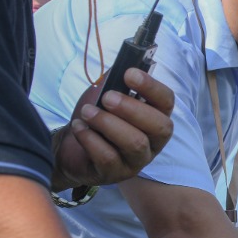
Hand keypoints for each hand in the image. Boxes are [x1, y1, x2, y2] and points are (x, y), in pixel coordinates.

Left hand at [51, 68, 174, 191]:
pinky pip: (108, 157)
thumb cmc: (96, 117)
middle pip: (160, 126)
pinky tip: (79, 127)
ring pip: (135, 143)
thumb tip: (123, 63)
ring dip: (108, 123)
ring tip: (87, 112)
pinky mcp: (116, 174)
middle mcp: (153, 141)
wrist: (70, 144)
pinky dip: (90, 139)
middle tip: (107, 97)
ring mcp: (136, 160)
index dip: (151, 87)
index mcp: (155, 116)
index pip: (166, 101)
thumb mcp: (104, 93)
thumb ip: (115, 80)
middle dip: (132, 109)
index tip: (129, 74)